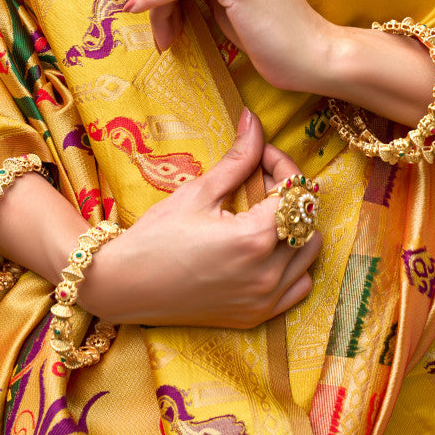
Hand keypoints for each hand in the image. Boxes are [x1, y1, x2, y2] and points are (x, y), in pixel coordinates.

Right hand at [79, 108, 321, 327]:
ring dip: (295, 227)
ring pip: (308, 254)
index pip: (296, 191)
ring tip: (263, 213)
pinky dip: (293, 264)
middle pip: (307, 220)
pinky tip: (267, 249)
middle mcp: (266, 273)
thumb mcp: (199, 191)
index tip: (261, 155)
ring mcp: (264, 299)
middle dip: (291, 194)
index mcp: (254, 238)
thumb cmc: (157, 236)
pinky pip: (299, 287)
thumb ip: (238, 157)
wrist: (126, 285)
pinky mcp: (256, 315)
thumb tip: (254, 119)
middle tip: (261, 181)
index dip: (282, 164)